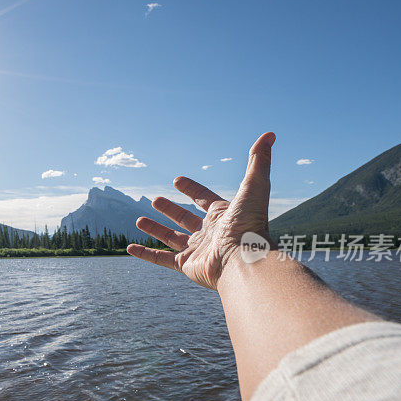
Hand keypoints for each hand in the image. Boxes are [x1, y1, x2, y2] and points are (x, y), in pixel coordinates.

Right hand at [128, 132, 275, 288]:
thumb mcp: (254, 187)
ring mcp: (197, 250)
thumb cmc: (250, 225)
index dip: (191, 189)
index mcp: (222, 215)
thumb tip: (269, 135)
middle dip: (171, 209)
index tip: (177, 181)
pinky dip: (145, 254)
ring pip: (172, 238)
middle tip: (155, 200)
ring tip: (139, 220)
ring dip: (156, 229)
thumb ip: (258, 162)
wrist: (245, 261)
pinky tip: (130, 248)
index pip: (204, 199)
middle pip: (186, 218)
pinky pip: (161, 259)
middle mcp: (210, 232)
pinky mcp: (186, 265)